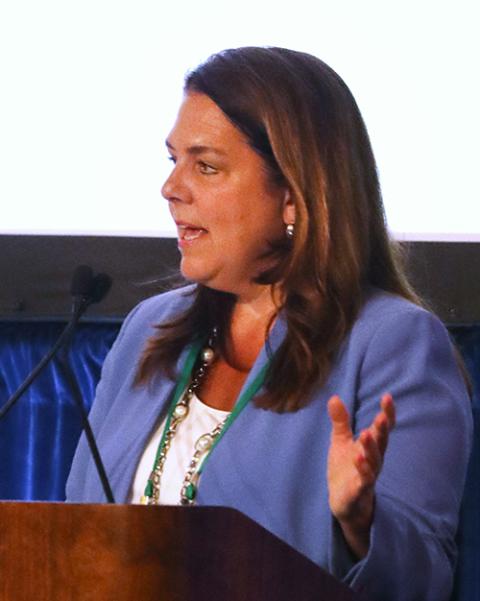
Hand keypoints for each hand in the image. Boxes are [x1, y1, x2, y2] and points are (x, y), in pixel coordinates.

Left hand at [327, 393, 395, 557]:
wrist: (342, 502)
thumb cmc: (345, 469)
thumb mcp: (340, 441)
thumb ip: (340, 421)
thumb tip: (334, 396)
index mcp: (370, 446)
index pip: (382, 428)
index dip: (387, 414)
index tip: (387, 397)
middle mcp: (373, 460)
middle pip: (381, 443)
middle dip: (382, 430)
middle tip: (382, 416)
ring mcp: (368, 476)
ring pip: (374, 461)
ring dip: (371, 448)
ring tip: (367, 432)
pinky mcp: (359, 491)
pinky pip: (364, 480)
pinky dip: (363, 470)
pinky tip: (358, 459)